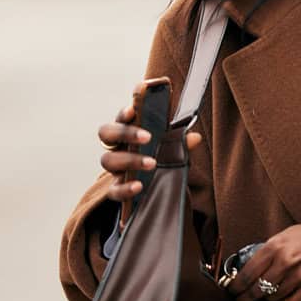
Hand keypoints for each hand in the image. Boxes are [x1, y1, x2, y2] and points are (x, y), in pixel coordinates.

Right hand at [97, 83, 203, 208]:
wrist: (152, 187)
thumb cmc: (157, 158)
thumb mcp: (168, 147)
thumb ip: (178, 141)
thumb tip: (195, 137)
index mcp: (128, 131)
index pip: (120, 118)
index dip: (124, 113)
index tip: (134, 110)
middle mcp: (117, 147)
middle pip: (106, 133)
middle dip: (125, 133)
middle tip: (148, 137)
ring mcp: (114, 168)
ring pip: (108, 160)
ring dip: (130, 159)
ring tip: (152, 163)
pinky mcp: (116, 188)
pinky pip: (113, 190)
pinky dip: (125, 188)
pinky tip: (138, 186)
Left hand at [233, 218, 300, 300]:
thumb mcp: (283, 235)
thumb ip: (267, 251)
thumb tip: (248, 268)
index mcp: (274, 247)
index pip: (247, 273)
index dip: (236, 286)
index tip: (232, 290)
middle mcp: (284, 262)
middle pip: (257, 289)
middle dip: (245, 297)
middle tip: (241, 299)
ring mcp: (298, 276)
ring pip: (272, 298)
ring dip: (267, 297)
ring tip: (269, 291)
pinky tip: (284, 296)